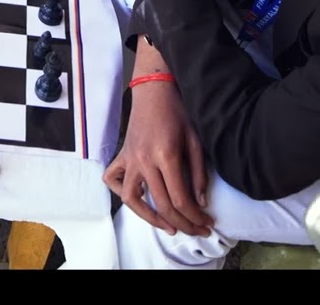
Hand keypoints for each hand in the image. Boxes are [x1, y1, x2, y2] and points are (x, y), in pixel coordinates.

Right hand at [103, 79, 212, 236]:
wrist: (154, 89)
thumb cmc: (178, 111)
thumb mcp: (195, 140)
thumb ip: (198, 173)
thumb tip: (200, 202)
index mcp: (165, 155)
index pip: (181, 198)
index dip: (195, 217)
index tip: (207, 224)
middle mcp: (144, 160)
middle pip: (162, 204)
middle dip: (183, 223)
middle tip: (197, 230)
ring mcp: (129, 158)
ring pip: (131, 199)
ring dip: (150, 218)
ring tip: (168, 225)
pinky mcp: (122, 155)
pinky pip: (113, 180)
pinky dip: (122, 192)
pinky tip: (138, 198)